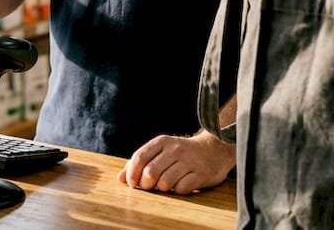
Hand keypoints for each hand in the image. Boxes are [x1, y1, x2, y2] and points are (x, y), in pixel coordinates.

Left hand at [116, 130, 233, 194]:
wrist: (214, 149)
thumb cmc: (181, 153)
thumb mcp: (160, 151)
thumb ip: (140, 163)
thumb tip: (120, 179)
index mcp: (162, 142)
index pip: (139, 157)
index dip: (131, 174)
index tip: (132, 184)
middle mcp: (175, 149)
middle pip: (150, 173)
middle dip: (146, 184)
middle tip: (150, 187)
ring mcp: (189, 161)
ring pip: (165, 182)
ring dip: (162, 189)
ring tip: (166, 185)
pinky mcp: (201, 174)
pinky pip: (181, 188)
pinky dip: (177, 191)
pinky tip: (180, 185)